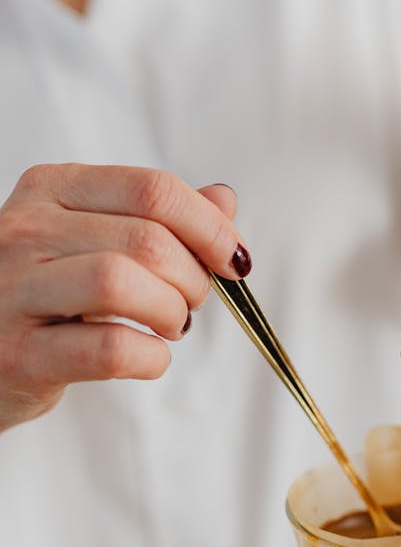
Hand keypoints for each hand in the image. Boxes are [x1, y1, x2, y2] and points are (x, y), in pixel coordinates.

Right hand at [0, 166, 247, 432]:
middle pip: (146, 239)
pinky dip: (150, 357)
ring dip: (170, 311)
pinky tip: (148, 357)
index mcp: (50, 189)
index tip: (233, 258)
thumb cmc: (43, 295)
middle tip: (191, 302)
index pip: (152, 189)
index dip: (210, 227)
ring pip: (120, 282)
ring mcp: (13, 291)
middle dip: (193, 278)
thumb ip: (157, 218)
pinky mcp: (18, 355)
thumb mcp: (93, 241)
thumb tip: (224, 201)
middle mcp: (24, 231)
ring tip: (169, 326)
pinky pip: (108, 350)